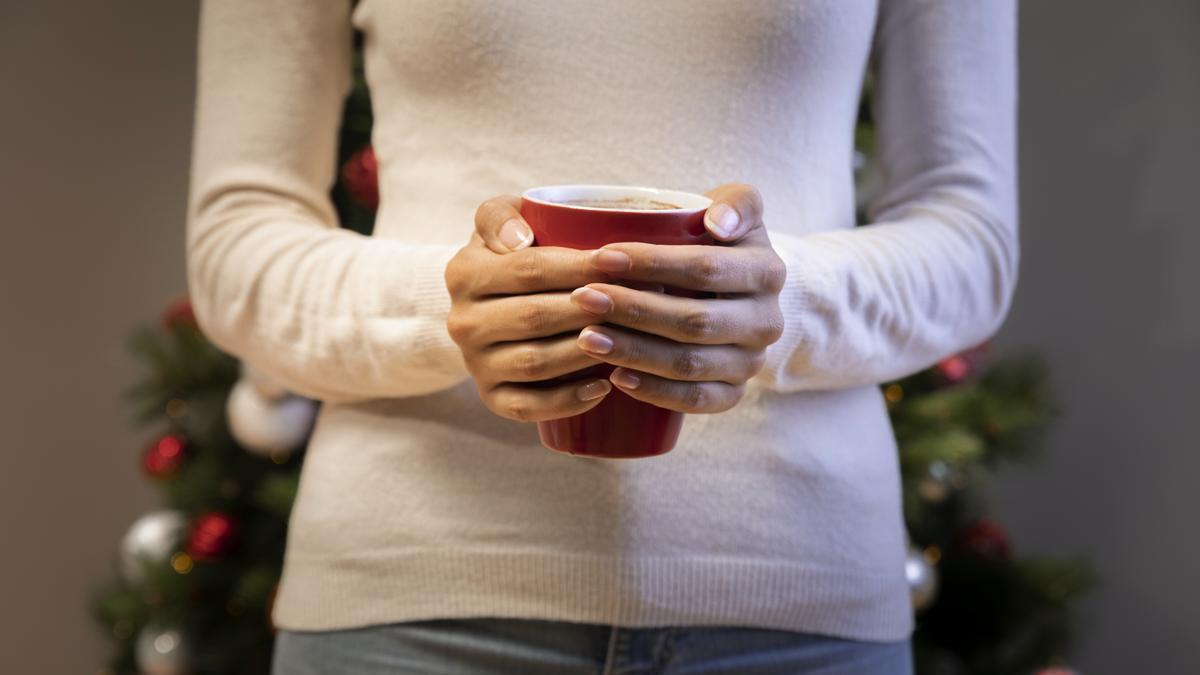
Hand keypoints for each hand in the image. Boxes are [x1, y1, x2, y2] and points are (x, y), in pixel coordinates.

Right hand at [445, 196, 615, 421]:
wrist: (493, 303)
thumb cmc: (517, 253)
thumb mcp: (503, 220)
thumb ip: (502, 215)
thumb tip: (518, 239)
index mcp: (464, 272)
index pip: (528, 270)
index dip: (577, 266)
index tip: (621, 262)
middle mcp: (462, 322)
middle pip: (534, 317)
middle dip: (589, 311)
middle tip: (637, 304)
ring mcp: (475, 363)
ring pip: (532, 363)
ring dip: (583, 354)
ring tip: (627, 341)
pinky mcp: (491, 397)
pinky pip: (526, 407)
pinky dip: (566, 401)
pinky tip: (604, 387)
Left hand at [567, 184, 785, 412]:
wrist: (736, 290)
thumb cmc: (718, 241)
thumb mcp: (737, 208)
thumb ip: (737, 202)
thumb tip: (718, 223)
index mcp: (767, 272)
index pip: (706, 269)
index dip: (653, 264)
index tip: (601, 257)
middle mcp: (767, 322)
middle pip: (694, 321)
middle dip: (633, 310)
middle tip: (582, 299)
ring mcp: (752, 362)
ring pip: (690, 365)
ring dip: (634, 352)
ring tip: (586, 338)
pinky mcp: (734, 392)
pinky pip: (696, 400)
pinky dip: (655, 391)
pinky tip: (616, 378)